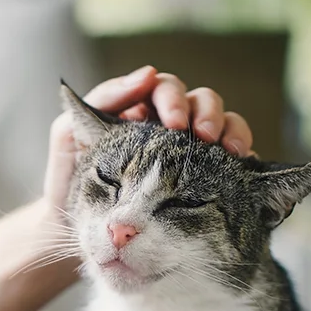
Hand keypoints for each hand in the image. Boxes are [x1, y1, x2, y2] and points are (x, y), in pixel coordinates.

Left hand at [43, 67, 254, 212]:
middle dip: (206, 113)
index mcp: (138, 114)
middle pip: (200, 102)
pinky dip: (243, 158)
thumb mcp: (68, 137)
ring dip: (231, 130)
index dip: (172, 97)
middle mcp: (166, 130)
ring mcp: (188, 155)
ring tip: (230, 151)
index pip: (164, 89)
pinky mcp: (205, 181)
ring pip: (223, 124)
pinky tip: (242, 166)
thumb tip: (146, 75)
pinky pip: (233, 162)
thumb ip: (101, 100)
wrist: (70, 235)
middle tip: (204, 136)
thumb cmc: (67, 184)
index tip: (174, 122)